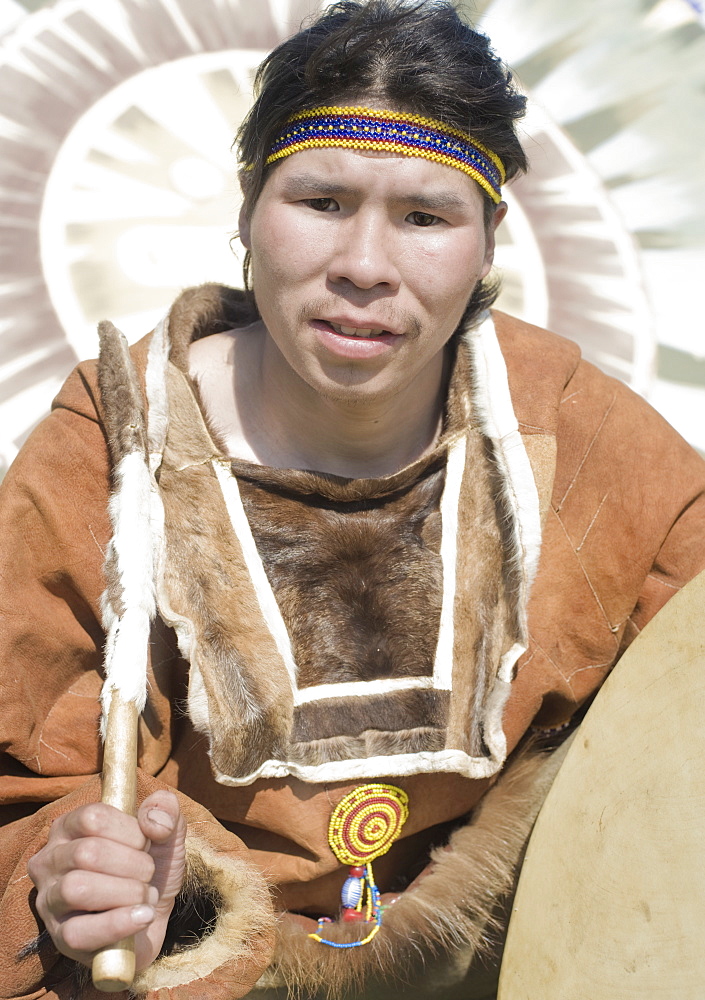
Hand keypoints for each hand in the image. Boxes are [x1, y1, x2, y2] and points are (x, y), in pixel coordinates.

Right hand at [28, 789, 186, 971]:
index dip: (130, 831)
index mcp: (69, 827)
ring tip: (145, 895)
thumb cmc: (150, 868)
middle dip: (133, 864)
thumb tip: (154, 821)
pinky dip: (119, 923)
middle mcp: (50, 860)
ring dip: (127, 892)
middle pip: (86, 852)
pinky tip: (143, 916)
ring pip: (77, 888)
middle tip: (149, 873)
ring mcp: (49, 901)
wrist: (152, 916)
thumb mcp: (165, 832)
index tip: (146, 843)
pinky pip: (79, 932)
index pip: (92, 817)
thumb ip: (165, 809)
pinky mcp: (59, 938)